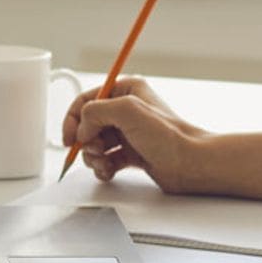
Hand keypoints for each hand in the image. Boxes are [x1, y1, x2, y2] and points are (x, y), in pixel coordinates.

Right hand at [62, 77, 210, 194]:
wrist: (191, 164)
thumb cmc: (170, 136)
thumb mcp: (127, 110)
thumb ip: (95, 111)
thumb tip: (82, 128)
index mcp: (126, 90)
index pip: (87, 100)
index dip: (73, 118)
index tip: (70, 137)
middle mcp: (126, 110)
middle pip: (88, 125)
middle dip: (86, 141)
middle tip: (94, 151)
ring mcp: (129, 133)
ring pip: (96, 144)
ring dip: (94, 157)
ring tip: (104, 164)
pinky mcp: (132, 153)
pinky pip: (106, 159)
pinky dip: (103, 167)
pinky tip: (109, 171)